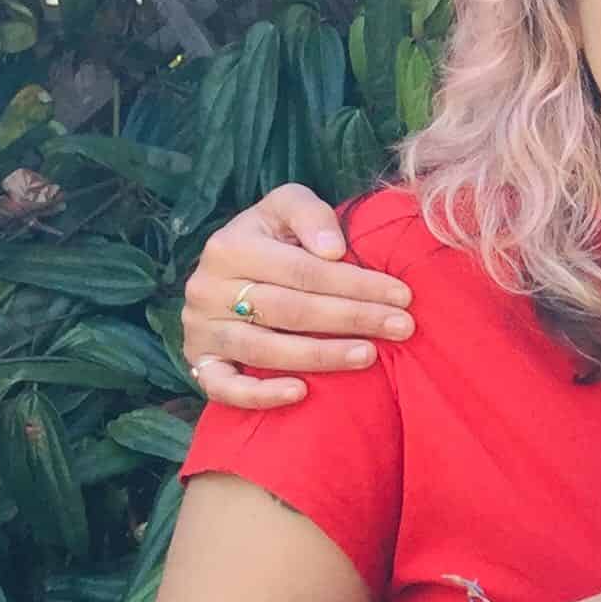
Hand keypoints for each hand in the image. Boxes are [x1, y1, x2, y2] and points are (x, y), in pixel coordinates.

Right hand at [182, 183, 411, 410]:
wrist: (227, 269)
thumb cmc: (271, 237)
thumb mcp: (286, 207)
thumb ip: (310, 214)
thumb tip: (334, 249)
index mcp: (230, 246)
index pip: (304, 271)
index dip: (356, 283)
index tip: (402, 296)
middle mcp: (208, 288)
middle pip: (290, 310)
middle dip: (352, 318)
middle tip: (401, 327)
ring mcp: (200, 328)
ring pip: (264, 350)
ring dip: (321, 356)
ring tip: (369, 355)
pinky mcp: (199, 361)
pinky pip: (224, 387)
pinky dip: (261, 394)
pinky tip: (301, 393)